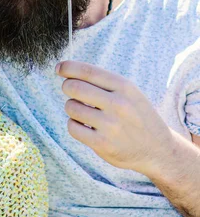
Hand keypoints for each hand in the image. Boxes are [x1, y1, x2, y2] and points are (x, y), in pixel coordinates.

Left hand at [56, 60, 176, 175]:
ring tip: (84, 111)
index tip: (58, 68)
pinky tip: (85, 126)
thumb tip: (63, 68)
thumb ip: (101, 81)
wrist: (158, 149)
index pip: (88, 71)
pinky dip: (74, 125)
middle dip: (68, 87)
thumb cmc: (136, 115)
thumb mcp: (129, 92)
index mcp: (125, 87)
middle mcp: (118, 104)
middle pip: (74, 87)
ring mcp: (111, 125)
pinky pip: (72, 127)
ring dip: (72, 107)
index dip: (68, 67)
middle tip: (72, 91)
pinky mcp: (102, 144)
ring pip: (71, 107)